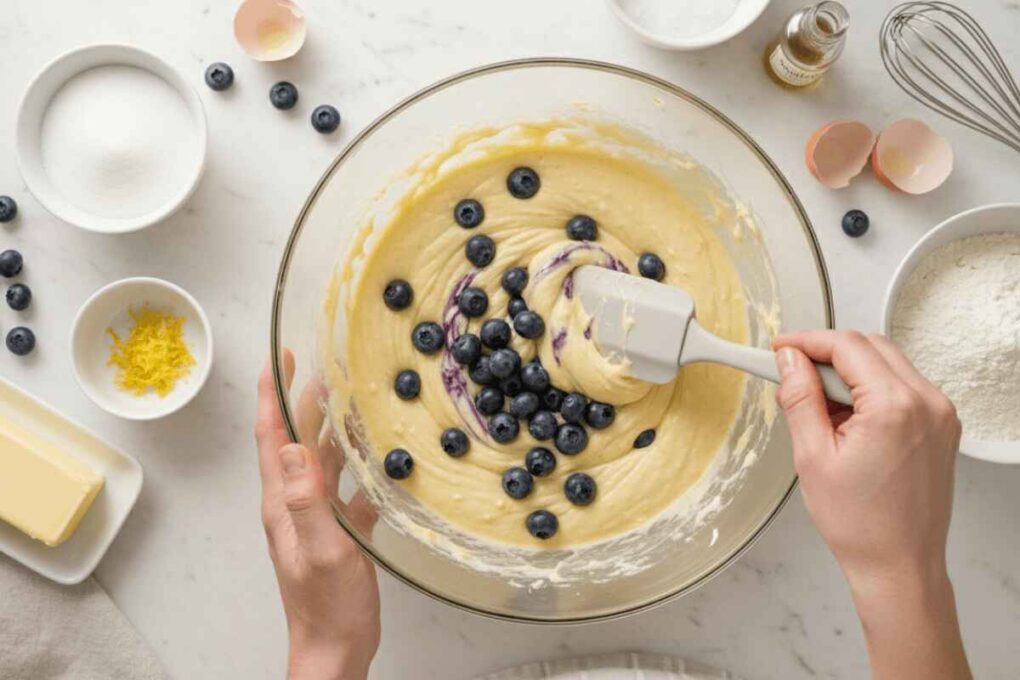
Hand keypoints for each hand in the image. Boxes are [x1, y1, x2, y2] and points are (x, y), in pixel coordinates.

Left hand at [257, 352, 379, 679]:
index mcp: (283, 501)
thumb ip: (307, 500)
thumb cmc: (325, 606)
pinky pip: (348, 487)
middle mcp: (295, 501)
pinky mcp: (338, 529)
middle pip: (296, 439)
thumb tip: (293, 447)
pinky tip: (381, 455)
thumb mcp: (320, 550)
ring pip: (323, 459)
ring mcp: (316, 515)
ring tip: (353, 400)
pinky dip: (362, 466)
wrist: (335, 646)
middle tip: (323, 367)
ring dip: (334, 428)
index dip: (271, 394)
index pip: (271, 436)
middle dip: (304, 400)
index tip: (277, 358)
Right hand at [773, 330, 969, 679]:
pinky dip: (871, 388)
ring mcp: (940, 414)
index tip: (780, 348)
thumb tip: (789, 360)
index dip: (806, 340)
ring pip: (888, 362)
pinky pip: (903, 386)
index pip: (847, 345)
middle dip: (827, 352)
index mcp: (895, 406)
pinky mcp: (942, 426)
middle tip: (792, 372)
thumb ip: (800, 397)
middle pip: (870, 345)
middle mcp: (927, 402)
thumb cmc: (859, 524)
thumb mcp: (812, 456)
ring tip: (820, 406)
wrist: (899, 565)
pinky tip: (848, 419)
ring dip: (849, 370)